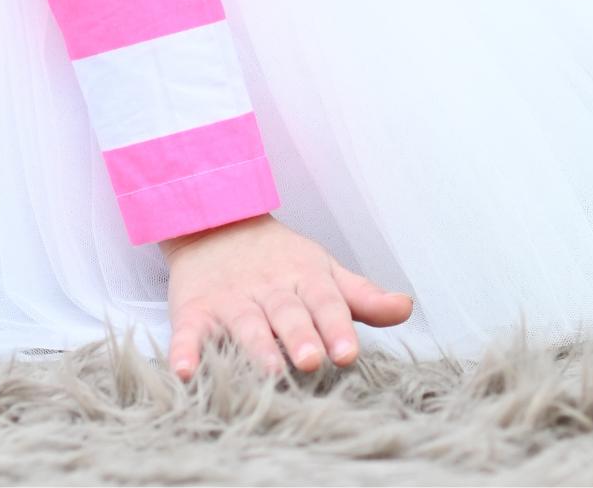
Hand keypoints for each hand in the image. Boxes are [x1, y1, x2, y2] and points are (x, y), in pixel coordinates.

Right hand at [161, 213, 413, 380]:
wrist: (215, 222)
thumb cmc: (281, 261)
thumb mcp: (324, 272)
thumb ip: (363, 296)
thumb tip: (407, 307)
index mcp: (304, 278)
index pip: (325, 300)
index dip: (337, 326)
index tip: (350, 353)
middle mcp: (268, 288)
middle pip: (286, 312)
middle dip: (300, 335)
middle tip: (313, 359)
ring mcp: (230, 298)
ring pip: (244, 322)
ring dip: (255, 345)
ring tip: (268, 368)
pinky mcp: (195, 309)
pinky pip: (188, 330)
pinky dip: (185, 349)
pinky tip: (185, 370)